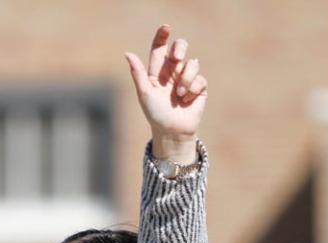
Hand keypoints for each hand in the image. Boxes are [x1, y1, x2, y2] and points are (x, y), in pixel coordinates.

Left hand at [125, 25, 207, 162]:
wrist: (172, 131)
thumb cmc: (155, 113)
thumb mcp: (145, 93)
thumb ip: (138, 73)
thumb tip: (127, 53)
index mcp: (158, 71)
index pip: (160, 48)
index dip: (163, 36)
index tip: (166, 27)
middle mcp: (173, 72)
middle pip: (180, 47)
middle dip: (180, 48)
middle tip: (177, 57)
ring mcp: (187, 78)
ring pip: (192, 63)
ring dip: (185, 79)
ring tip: (179, 94)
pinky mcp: (199, 87)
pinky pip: (200, 79)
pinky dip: (192, 90)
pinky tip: (187, 100)